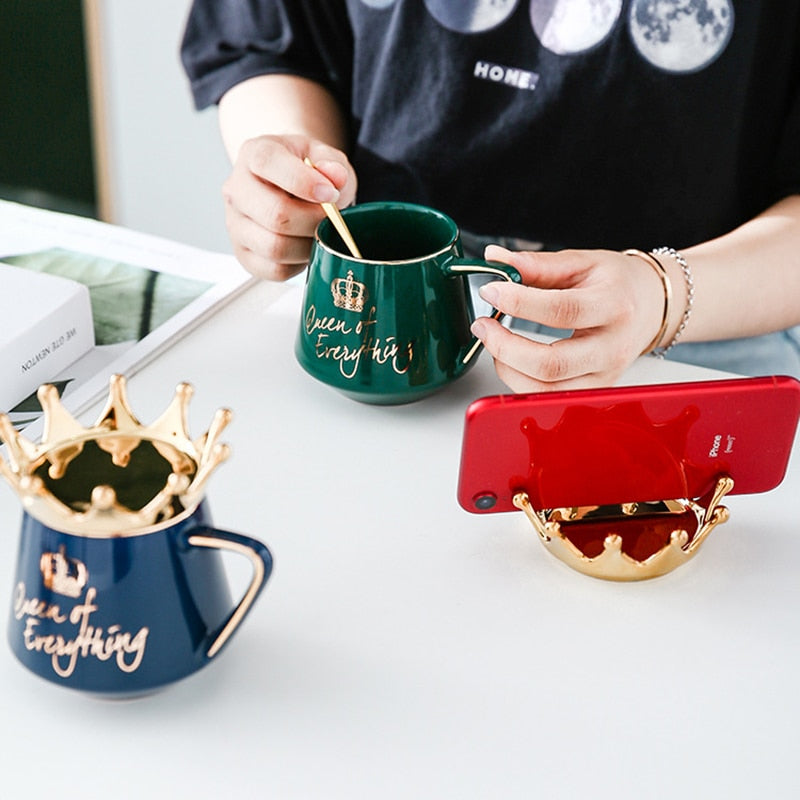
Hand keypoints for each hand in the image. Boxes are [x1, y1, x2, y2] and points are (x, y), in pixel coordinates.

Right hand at [222, 134, 356, 280]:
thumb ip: (333, 164)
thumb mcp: (324, 157)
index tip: (330, 193)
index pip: (267, 163)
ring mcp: (236, 224)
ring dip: (308, 245)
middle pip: (275, 214)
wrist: (290, 190)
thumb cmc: (307, 172)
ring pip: (275, 246)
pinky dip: (299, 263)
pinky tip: (305, 247)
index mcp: (253, 154)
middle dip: (313, 221)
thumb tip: (336, 178)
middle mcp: (236, 189)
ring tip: (319, 233)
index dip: (303, 181)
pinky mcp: (244, 255)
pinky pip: (275, 269)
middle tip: (332, 219)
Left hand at [470, 246, 670, 390]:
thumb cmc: (618, 283)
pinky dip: (521, 381)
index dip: (519, 303)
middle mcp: (611, 347)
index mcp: (613, 306)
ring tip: (494, 341)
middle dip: (505, 347)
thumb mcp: (581, 262)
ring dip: (508, 368)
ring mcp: (604, 376)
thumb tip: (495, 258)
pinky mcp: (594, 392)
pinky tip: (512, 359)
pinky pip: (549, 397)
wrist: (652, 306)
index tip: (491, 292)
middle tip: (483, 326)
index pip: (561, 311)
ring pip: (545, 389)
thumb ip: (537, 264)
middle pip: (551, 364)